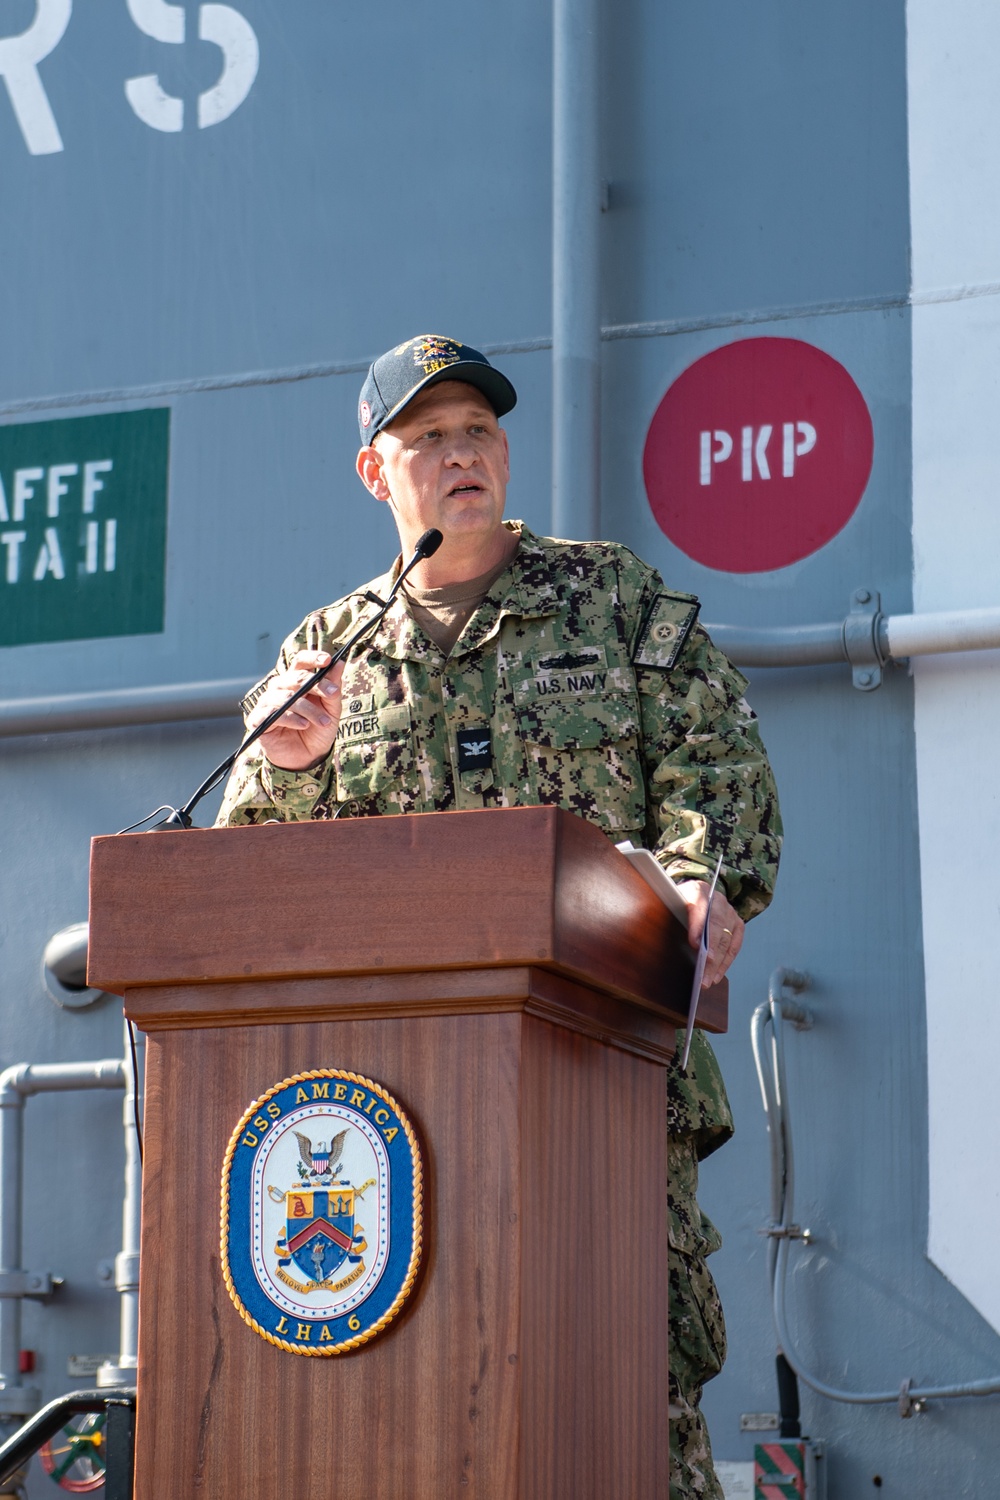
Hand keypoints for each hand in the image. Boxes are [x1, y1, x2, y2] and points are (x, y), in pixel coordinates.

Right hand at [248, 651, 345, 770]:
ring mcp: (267, 703)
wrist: (307, 758)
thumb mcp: (331, 710)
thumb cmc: (316, 731)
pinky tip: (304, 725)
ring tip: (323, 721)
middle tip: (333, 694)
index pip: (300, 661)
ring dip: (308, 709)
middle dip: (317, 685)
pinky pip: (273, 714)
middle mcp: (279, 688)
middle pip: (295, 677)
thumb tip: (339, 664)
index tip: (328, 660)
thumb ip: (333, 688)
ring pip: (286, 697)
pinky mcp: (258, 720)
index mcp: (296, 681)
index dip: (312, 658)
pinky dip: (291, 718)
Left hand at [675, 879, 743, 988]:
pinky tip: (717, 975)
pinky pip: (734, 946)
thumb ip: (677, 916)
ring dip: (717, 963)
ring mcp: (730, 913)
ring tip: (707, 980)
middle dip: (710, 952)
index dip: (698, 925)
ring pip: (726, 940)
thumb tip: (689, 942)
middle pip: (716, 927)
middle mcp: (718, 901)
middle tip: (703, 972)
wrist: (701, 893)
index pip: (699, 907)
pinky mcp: (738, 925)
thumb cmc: (684, 901)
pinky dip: (726, 962)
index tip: (694, 943)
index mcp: (698, 890)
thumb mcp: (674, 902)